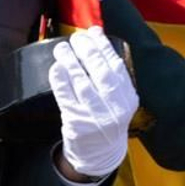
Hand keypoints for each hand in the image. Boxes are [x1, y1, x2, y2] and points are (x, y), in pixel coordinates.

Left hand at [50, 27, 138, 178]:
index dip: (104, 46)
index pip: (116, 66)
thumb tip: (95, 39)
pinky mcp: (77, 123)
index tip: (94, 32)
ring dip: (70, 62)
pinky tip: (57, 68)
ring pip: (81, 83)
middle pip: (100, 73)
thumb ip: (111, 75)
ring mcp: (95, 117)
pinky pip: (66, 97)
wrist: (100, 153)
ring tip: (62, 49)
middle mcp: (114, 108)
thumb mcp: (119, 100)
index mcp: (128, 99)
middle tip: (76, 38)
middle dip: (87, 52)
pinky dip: (60, 81)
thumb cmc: (107, 119)